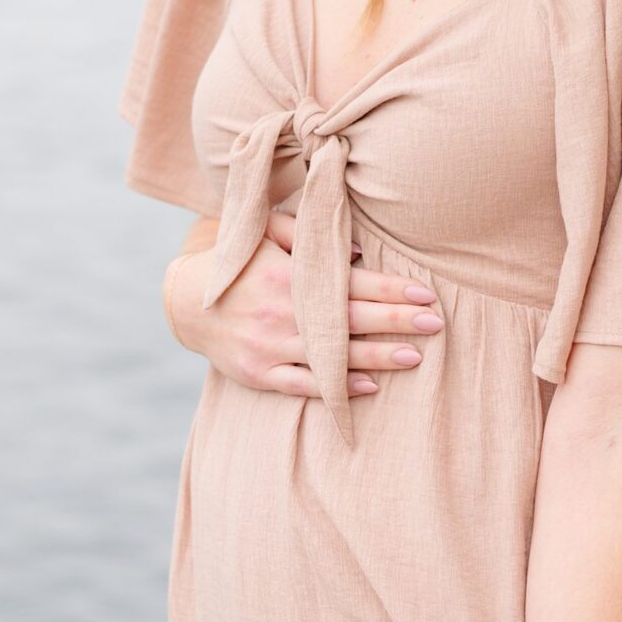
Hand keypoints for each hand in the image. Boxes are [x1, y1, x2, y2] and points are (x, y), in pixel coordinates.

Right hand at [163, 207, 442, 402]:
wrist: (185, 303)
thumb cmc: (236, 264)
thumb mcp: (263, 233)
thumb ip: (305, 233)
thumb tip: (356, 250)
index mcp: (286, 276)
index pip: (350, 284)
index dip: (390, 289)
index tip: (425, 293)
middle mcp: (281, 313)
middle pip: (350, 320)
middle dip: (397, 321)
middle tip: (436, 324)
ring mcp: (270, 346)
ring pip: (333, 357)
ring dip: (377, 357)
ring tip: (415, 357)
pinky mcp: (260, 373)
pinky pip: (304, 385)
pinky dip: (337, 388)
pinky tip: (369, 386)